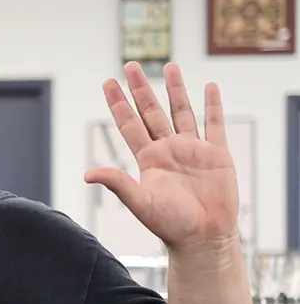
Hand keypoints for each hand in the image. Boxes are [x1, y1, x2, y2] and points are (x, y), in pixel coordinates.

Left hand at [84, 61, 238, 252]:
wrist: (203, 238)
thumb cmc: (170, 225)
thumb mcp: (140, 202)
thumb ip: (117, 183)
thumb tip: (87, 174)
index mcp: (148, 159)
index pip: (129, 124)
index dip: (118, 103)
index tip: (108, 82)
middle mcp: (168, 150)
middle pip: (151, 111)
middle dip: (141, 89)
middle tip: (131, 65)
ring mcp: (192, 150)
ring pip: (181, 112)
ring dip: (175, 90)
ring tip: (169, 67)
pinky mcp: (217, 155)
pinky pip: (214, 124)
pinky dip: (213, 106)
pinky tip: (209, 87)